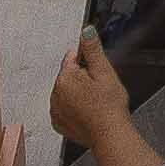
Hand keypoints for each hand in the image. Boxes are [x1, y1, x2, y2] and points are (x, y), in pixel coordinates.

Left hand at [46, 28, 138, 154]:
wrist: (109, 135)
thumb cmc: (109, 106)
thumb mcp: (105, 72)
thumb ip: (92, 49)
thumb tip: (86, 30)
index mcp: (65, 77)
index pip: (71, 58)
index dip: (87, 63)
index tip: (97, 72)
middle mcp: (55, 93)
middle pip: (68, 76)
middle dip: (82, 79)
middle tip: (99, 89)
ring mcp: (55, 109)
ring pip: (65, 93)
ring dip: (77, 94)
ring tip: (94, 102)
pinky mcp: (58, 123)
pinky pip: (64, 109)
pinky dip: (73, 110)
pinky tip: (87, 113)